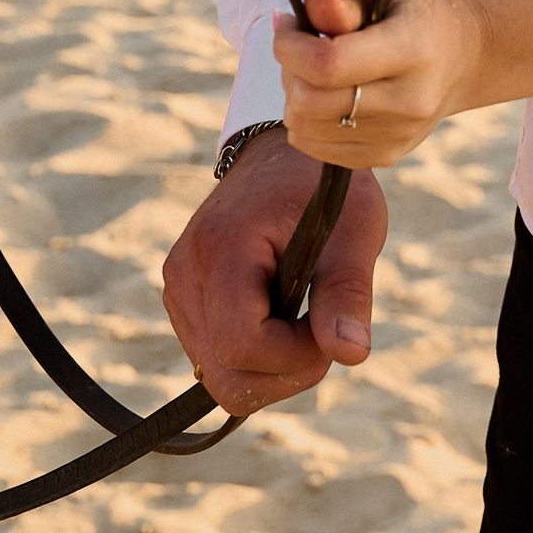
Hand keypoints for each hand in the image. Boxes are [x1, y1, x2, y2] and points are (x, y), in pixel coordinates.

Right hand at [160, 125, 385, 415]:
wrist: (284, 154)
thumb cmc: (322, 187)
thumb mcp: (354, 229)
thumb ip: (349, 293)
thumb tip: (351, 355)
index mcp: (221, 249)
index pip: (242, 345)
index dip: (295, 356)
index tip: (330, 325)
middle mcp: (185, 275)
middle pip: (227, 377)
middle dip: (285, 372)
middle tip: (322, 328)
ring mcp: (178, 291)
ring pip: (220, 378)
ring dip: (272, 367)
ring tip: (302, 314)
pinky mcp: (183, 302)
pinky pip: (216, 362)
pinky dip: (255, 358)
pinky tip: (280, 317)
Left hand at [273, 0, 481, 168]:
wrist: (462, 58)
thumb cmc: (414, 16)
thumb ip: (343, 3)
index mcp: (412, 51)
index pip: (327, 65)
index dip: (290, 46)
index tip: (286, 23)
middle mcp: (408, 102)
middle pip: (310, 103)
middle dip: (289, 70)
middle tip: (301, 46)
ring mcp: (397, 136)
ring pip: (304, 129)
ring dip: (295, 96)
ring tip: (317, 70)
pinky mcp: (385, 156)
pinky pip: (315, 147)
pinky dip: (307, 120)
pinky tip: (328, 94)